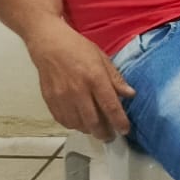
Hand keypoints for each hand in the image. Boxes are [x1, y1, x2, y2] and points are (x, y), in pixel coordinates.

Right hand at [25, 23, 133, 141]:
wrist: (49, 44)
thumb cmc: (78, 48)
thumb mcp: (102, 58)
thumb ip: (115, 78)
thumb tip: (130, 94)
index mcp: (94, 78)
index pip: (110, 106)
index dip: (119, 121)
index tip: (125, 130)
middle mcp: (78, 90)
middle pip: (93, 121)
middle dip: (104, 133)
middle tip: (111, 136)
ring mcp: (62, 97)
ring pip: (78, 124)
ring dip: (89, 130)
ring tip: (96, 129)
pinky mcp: (50, 100)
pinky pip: (63, 120)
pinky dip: (74, 125)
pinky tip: (80, 122)